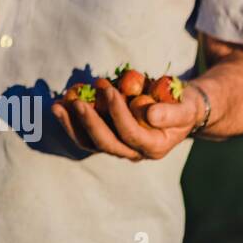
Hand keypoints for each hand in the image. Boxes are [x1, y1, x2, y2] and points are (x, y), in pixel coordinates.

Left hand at [50, 78, 204, 160]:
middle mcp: (134, 152)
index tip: (109, 90)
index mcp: (154, 147)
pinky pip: (84, 135)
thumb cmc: (183, 105)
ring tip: (57, 107)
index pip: (132, 134)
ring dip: (72, 126)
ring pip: (90, 143)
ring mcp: (118, 146)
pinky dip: (70, 122)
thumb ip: (171, 113)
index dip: (119, 114)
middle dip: (90, 122)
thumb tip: (150, 115)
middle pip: (106, 143)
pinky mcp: (106, 137)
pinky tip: (58, 106)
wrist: (179, 110)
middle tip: (78, 102)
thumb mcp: (185, 107)